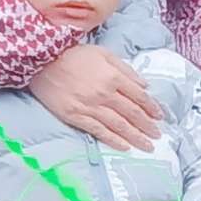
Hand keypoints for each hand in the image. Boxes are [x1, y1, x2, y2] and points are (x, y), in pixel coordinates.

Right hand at [29, 41, 161, 150]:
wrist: (40, 61)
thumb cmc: (73, 54)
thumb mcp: (103, 53)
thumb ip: (125, 69)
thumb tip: (144, 86)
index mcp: (113, 77)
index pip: (139, 96)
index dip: (151, 108)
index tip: (160, 117)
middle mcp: (104, 94)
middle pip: (132, 113)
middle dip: (147, 126)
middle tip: (157, 136)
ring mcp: (89, 106)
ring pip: (118, 125)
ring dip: (135, 137)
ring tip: (147, 146)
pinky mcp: (74, 115)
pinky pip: (98, 130)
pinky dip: (113, 140)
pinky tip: (125, 147)